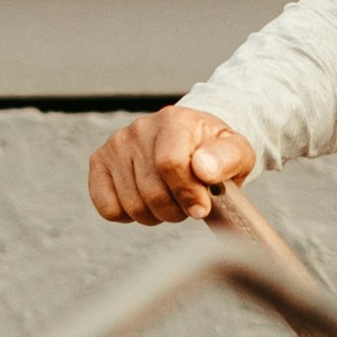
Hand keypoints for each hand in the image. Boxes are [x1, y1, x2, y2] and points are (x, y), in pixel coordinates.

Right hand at [87, 106, 255, 226]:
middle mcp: (140, 129)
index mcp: (174, 121)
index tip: (202, 207)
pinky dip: (128, 215)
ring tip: (170, 201)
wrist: (192, 141)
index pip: (170, 165)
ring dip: (155, 215)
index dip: (188, 194)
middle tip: (188, 205)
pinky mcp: (99, 161)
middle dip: (176, 210)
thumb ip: (227, 159)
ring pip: (132, 205)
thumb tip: (202, 169)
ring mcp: (116, 144)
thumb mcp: (237, 153)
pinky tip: (145, 201)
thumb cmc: (215, 152)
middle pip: (152, 192)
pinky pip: (107, 207)